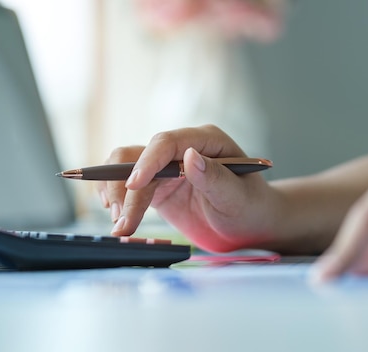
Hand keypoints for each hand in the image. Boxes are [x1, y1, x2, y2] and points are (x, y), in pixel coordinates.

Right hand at [96, 125, 283, 251]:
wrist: (248, 226)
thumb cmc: (250, 207)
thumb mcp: (237, 196)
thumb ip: (215, 177)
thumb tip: (190, 157)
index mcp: (205, 140)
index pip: (166, 143)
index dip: (146, 162)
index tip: (133, 186)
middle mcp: (181, 148)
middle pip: (137, 156)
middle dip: (124, 186)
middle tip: (122, 221)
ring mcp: (166, 167)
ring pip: (125, 169)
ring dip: (116, 195)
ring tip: (121, 227)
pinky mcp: (156, 185)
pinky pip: (127, 186)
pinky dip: (117, 201)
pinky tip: (119, 220)